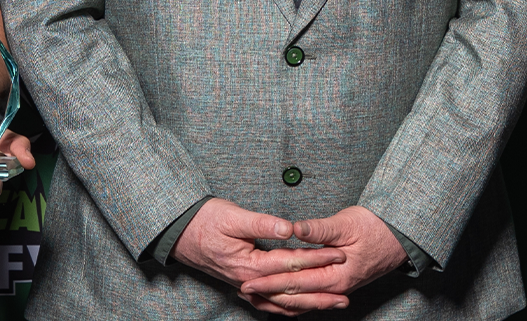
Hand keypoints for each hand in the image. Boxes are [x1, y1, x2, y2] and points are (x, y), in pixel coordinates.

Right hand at [172, 199, 343, 315]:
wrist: (179, 232)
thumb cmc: (205, 221)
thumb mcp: (233, 217)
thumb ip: (262, 224)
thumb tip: (289, 229)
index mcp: (250, 264)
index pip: (291, 263)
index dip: (317, 258)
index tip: (339, 254)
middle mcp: (249, 282)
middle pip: (292, 290)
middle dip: (321, 291)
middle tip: (346, 293)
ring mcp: (246, 287)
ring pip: (283, 302)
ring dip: (310, 304)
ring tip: (334, 304)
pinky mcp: (243, 286)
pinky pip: (270, 304)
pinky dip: (288, 307)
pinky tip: (301, 309)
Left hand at [238, 206, 405, 313]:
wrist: (398, 237)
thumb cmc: (374, 228)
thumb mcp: (346, 223)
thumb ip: (318, 230)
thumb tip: (294, 229)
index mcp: (336, 276)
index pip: (294, 282)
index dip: (269, 282)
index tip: (248, 281)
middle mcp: (335, 288)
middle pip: (294, 296)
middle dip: (267, 295)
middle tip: (243, 291)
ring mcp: (337, 290)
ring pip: (302, 302)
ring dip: (277, 300)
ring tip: (254, 297)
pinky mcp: (337, 286)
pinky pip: (311, 299)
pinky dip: (293, 301)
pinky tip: (280, 300)